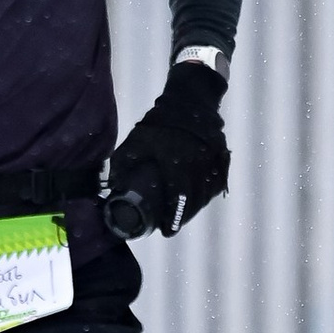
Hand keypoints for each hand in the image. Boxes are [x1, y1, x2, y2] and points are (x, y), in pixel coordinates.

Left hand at [104, 58, 229, 238]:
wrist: (189, 102)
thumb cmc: (160, 125)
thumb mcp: (136, 143)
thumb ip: (124, 165)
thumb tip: (114, 185)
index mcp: (175, 168)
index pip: (177, 201)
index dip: (172, 219)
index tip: (166, 230)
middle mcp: (196, 169)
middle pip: (194, 202)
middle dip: (184, 216)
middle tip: (174, 224)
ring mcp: (210, 164)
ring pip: (207, 194)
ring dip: (196, 207)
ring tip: (185, 215)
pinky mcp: (219, 158)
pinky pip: (216, 182)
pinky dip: (208, 193)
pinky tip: (200, 198)